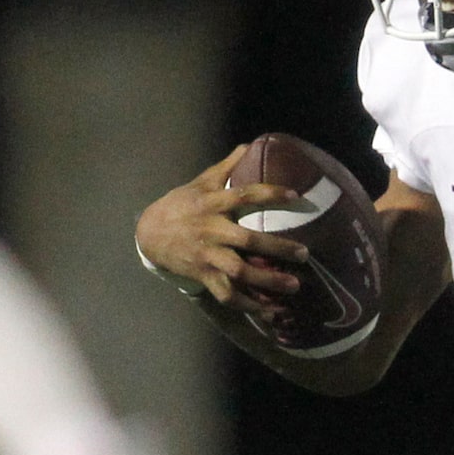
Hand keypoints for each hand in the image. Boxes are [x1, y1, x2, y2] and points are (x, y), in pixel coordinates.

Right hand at [133, 147, 310, 314]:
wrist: (149, 234)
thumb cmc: (180, 205)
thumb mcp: (200, 183)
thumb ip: (227, 167)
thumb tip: (250, 144)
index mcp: (212, 204)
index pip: (244, 194)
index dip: (270, 194)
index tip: (295, 195)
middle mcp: (212, 230)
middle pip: (247, 240)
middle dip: (277, 248)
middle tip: (304, 254)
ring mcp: (208, 255)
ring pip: (239, 271)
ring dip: (267, 281)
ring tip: (293, 286)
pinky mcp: (204, 275)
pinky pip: (228, 294)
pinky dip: (248, 304)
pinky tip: (270, 310)